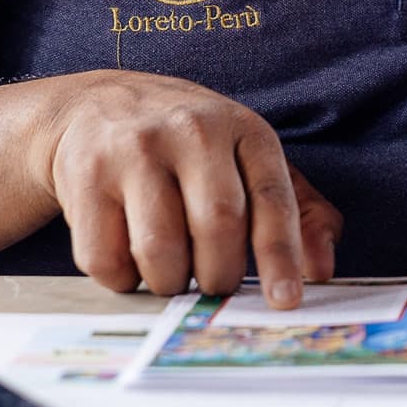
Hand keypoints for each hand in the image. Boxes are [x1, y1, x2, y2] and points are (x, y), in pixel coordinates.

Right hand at [31, 70, 341, 306]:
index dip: (281, 255)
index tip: (285, 300)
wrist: (97, 106)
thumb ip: (299, 211)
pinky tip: (129, 257)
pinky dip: (123, 278)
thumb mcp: (250, 160)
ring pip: (160, 249)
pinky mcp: (85, 176)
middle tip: (213, 283)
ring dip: (170, 282)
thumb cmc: (190, 147)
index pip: (271, 198)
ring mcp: (134, 150)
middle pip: (216, 226)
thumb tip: (321, 269)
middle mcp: (191, 130)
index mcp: (244, 128)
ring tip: (173, 271)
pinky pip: (105, 258)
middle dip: (219, 275)